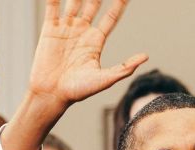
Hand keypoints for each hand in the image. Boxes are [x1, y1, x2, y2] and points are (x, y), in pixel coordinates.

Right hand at [3, 0, 146, 149]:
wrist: (51, 94)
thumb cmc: (77, 91)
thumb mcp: (104, 79)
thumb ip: (123, 68)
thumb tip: (145, 57)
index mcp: (96, 41)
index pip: (111, 17)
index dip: (119, 3)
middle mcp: (82, 31)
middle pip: (93, 4)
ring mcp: (66, 29)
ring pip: (74, 2)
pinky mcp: (49, 30)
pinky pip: (52, 8)